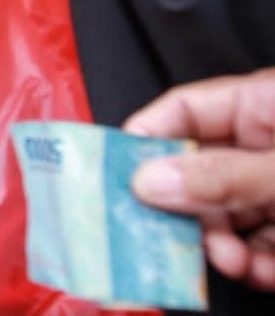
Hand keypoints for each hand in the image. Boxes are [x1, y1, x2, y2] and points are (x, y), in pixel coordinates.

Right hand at [124, 68, 274, 290]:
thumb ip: (224, 175)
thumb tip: (148, 181)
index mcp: (262, 104)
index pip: (184, 110)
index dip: (147, 138)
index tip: (116, 175)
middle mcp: (265, 141)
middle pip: (198, 170)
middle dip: (190, 212)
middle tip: (179, 239)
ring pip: (227, 213)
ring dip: (223, 245)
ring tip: (233, 263)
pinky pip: (259, 240)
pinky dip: (257, 262)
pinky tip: (263, 272)